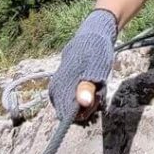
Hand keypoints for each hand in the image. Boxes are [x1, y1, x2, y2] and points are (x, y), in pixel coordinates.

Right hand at [48, 8, 116, 122]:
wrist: (92, 36)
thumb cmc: (95, 53)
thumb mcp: (95, 70)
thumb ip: (88, 88)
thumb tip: (83, 103)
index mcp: (60, 88)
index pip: (68, 116)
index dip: (85, 112)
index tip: (95, 99)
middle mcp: (55, 91)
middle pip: (72, 114)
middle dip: (87, 107)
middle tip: (98, 91)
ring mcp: (58, 89)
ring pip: (74, 107)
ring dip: (88, 101)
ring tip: (96, 86)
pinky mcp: (62, 87)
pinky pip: (73, 100)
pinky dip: (85, 96)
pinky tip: (92, 86)